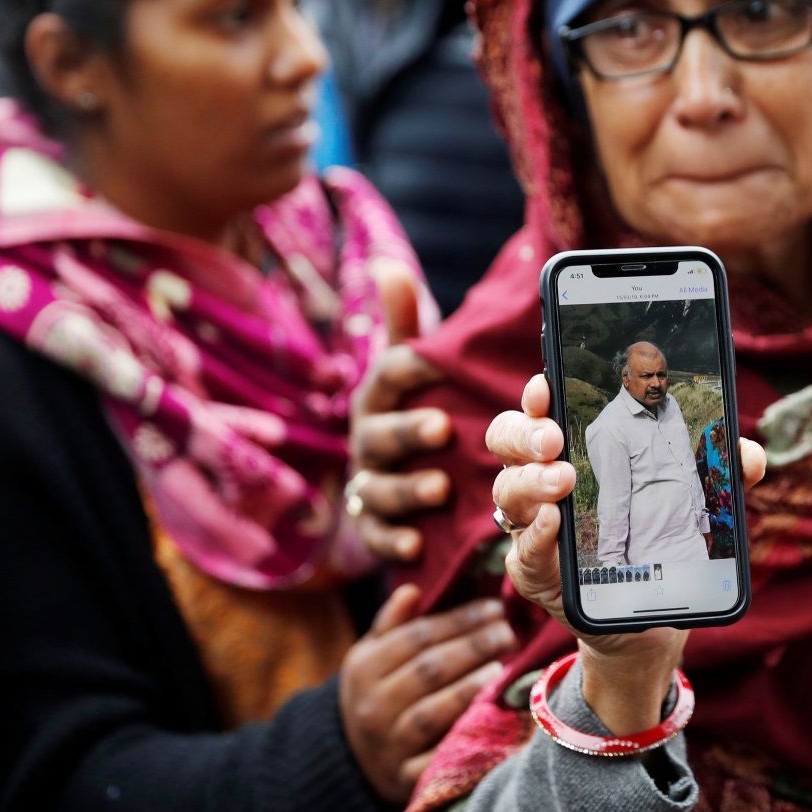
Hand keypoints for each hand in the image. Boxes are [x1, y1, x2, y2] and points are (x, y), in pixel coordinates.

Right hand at [339, 584, 516, 803]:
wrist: (354, 761)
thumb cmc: (378, 693)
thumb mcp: (372, 655)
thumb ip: (391, 623)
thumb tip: (411, 590)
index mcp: (364, 668)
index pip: (417, 637)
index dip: (459, 620)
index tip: (495, 607)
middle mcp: (372, 707)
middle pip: (428, 671)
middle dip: (472, 648)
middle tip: (509, 632)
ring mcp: (388, 745)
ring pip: (431, 714)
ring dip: (468, 690)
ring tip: (501, 669)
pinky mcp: (405, 780)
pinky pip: (436, 761)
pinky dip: (463, 741)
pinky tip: (491, 720)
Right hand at [348, 265, 450, 560]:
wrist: (390, 476)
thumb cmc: (408, 410)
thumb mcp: (407, 369)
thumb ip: (405, 324)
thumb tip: (385, 265)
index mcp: (379, 396)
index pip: (388, 375)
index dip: (410, 367)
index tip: (435, 362)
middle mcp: (368, 439)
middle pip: (381, 434)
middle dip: (409, 431)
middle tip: (444, 428)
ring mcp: (368, 484)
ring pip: (378, 488)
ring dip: (407, 489)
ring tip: (440, 490)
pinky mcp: (374, 528)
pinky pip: (377, 537)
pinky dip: (394, 542)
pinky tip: (417, 545)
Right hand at [488, 374, 766, 734]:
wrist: (655, 613)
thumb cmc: (664, 537)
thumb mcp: (696, 498)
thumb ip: (723, 472)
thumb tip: (750, 456)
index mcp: (572, 449)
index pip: (540, 411)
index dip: (536, 395)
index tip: (545, 385)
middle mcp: (543, 481)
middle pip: (507, 441)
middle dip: (526, 434)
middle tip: (553, 440)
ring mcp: (535, 528)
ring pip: (510, 493)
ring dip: (533, 482)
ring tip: (563, 481)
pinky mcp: (538, 574)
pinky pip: (523, 553)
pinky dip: (537, 535)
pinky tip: (556, 522)